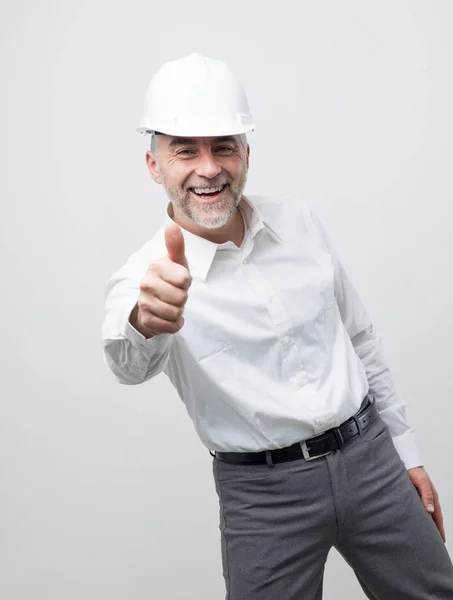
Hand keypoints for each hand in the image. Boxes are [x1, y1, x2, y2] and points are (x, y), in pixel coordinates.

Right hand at [131, 222, 191, 337]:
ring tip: (171, 304)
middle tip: (174, 294)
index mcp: (156, 267)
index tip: (179, 280)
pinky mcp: (146, 319)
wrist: (152, 301)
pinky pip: (171, 326)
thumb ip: (176, 245)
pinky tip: (169, 317)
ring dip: (178, 311)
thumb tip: (171, 224)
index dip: (186, 282)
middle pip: (181, 298)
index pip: (184, 280)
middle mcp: (146, 283)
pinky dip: (175, 324)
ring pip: (176, 313)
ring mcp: (144, 302)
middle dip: (182, 299)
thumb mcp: (176, 261)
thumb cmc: (169, 278)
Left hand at [407, 466, 445, 541]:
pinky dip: (419, 517)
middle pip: (433, 518)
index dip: (439, 529)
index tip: (441, 541)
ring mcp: (421, 498)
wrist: (406, 462)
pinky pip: (417, 510)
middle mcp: (428, 499)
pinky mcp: (413, 496)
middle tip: (434, 543)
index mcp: (432, 497)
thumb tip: (431, 510)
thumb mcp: (422, 482)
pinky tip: (414, 522)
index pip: (438, 517)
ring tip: (425, 536)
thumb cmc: (414, 471)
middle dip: (434, 530)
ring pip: (425, 514)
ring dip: (426, 524)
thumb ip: (426, 495)